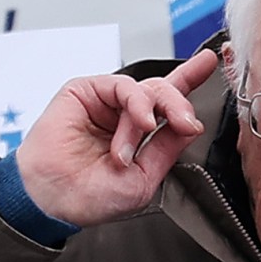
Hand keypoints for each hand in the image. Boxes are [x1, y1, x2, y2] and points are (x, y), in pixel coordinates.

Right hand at [12, 47, 215, 227]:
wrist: (52, 199)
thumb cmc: (89, 197)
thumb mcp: (144, 178)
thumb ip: (167, 148)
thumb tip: (191, 123)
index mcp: (139, 135)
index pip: (168, 105)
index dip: (188, 81)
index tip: (208, 62)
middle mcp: (124, 115)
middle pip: (164, 92)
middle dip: (180, 104)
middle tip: (185, 122)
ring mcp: (106, 102)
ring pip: (148, 89)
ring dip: (149, 117)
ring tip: (135, 144)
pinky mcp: (87, 91)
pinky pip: (124, 85)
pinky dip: (137, 104)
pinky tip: (139, 123)